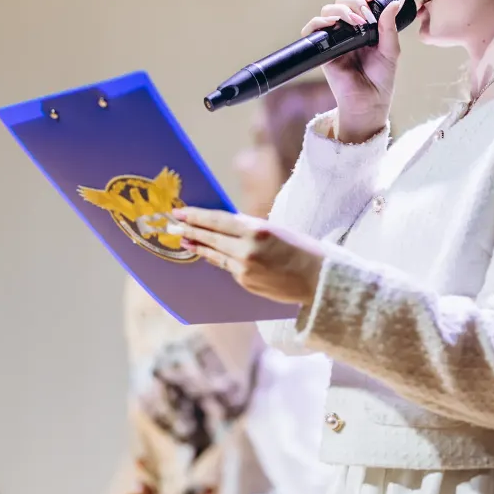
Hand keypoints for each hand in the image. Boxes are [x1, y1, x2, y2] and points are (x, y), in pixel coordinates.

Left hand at [170, 208, 325, 304]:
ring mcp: (245, 269)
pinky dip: (216, 258)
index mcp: (257, 230)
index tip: (181, 211)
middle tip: (173, 224)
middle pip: (211, 237)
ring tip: (184, 239)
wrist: (319, 280)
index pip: (219, 220)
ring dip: (198, 245)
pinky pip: (227, 267)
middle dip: (191, 229)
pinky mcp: (246, 283)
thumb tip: (223, 226)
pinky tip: (207, 254)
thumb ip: (249, 228)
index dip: (197, 216)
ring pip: (215, 254)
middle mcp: (247, 250)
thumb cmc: (302, 249)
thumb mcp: (276, 230)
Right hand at [302, 0, 404, 141]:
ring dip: (340, 10)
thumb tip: (397, 1)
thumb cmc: (381, 78)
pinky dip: (319, 22)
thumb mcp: (391, 49)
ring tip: (354, 22)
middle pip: (342, 1)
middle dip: (354, 2)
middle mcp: (348, 30)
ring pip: (327, 11)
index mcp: (365, 26)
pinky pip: (312, 30)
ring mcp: (334, 39)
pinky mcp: (322, 50)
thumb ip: (390, 26)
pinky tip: (332, 24)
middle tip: (365, 17)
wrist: (370, 102)